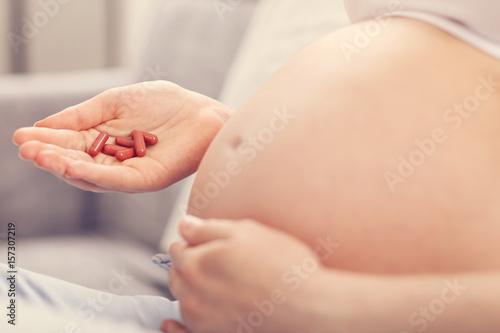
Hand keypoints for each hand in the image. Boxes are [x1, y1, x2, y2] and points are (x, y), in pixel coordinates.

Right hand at [13, 81, 232, 192]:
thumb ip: (82, 115)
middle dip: (50, 156)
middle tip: (25, 149)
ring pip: (91, 174)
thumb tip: (43, 125)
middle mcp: (113, 160)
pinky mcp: (145, 180)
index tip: (21, 136)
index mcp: (104, 140)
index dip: (47, 140)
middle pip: (75, 162)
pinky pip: (115, 180)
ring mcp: (128, 172)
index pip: (70, 143)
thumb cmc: (163, 104)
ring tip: (40, 156)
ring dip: (64, 166)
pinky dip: (92, 174)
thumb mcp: (114, 102)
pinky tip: (71, 166)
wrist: (201, 112)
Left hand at [166, 216, 320, 332]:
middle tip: (211, 262)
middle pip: (176, 274)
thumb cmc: (282, 267)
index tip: (204, 242)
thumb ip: (208, 229)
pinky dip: (174, 328)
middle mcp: (191, 295)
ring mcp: (200, 322)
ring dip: (189, 290)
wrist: (309, 308)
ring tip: (215, 285)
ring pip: (182, 300)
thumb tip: (183, 225)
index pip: (177, 248)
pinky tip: (169, 324)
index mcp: (195, 264)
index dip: (191, 242)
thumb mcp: (246, 233)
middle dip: (188, 264)